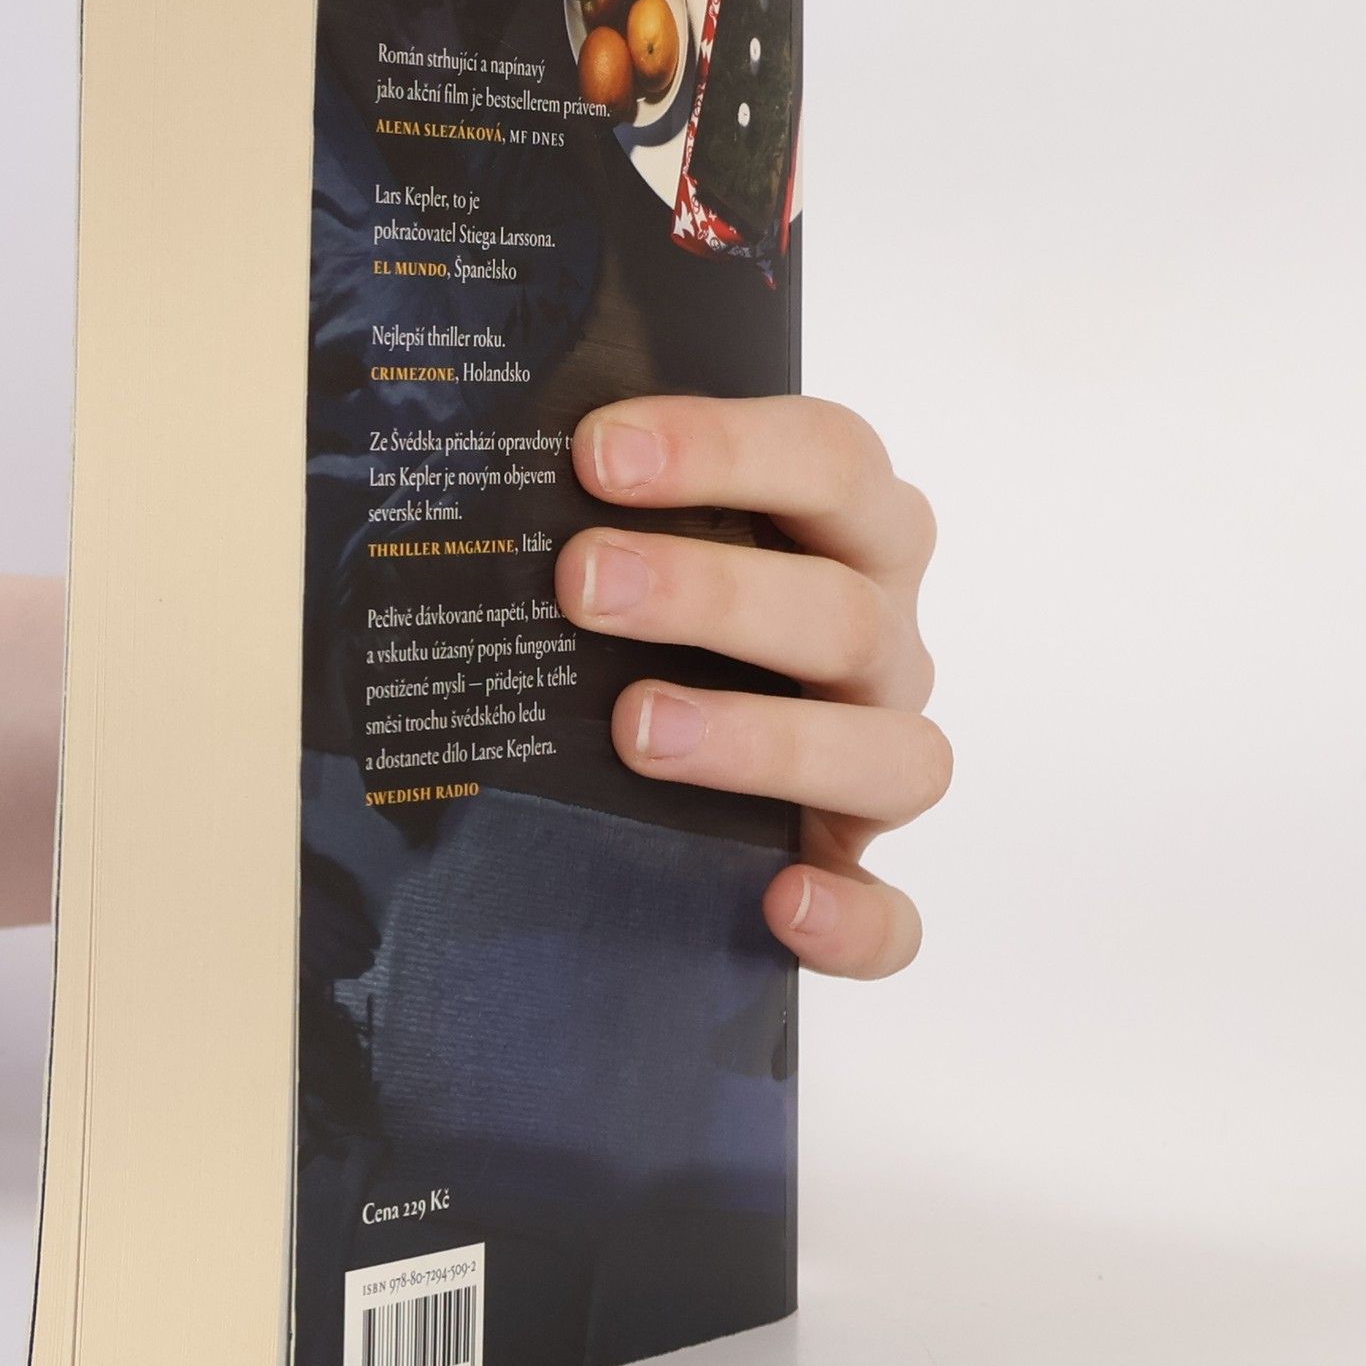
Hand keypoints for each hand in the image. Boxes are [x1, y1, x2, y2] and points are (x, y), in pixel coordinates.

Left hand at [555, 396, 948, 979]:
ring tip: (637, 730)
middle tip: (580, 585)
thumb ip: (599, 510)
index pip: (828, 458)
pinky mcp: (854, 869)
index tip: (597, 454)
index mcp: (846, 535)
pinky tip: (778, 901)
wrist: (677, 759)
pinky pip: (892, 917)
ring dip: (763, 740)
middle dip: (710, 591)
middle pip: (845, 605)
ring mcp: (878, 756)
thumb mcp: (643, 544)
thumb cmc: (658, 617)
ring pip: (890, 752)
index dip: (725, 447)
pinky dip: (853, 918)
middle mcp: (880, 641)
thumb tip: (474, 473)